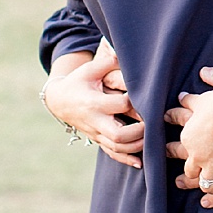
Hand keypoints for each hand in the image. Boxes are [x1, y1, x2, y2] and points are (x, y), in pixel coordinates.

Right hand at [42, 42, 143, 166]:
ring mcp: (95, 132)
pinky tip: (141, 163)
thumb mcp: (90, 69)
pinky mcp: (97, 139)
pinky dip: (126, 159)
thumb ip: (107, 62)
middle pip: (117, 134)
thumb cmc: (79, 81)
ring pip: (116, 147)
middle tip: (153, 123)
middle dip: (139, 132)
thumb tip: (122, 49)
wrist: (59, 100)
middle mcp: (94, 120)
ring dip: (136, 146)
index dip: (135, 103)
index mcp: (94, 102)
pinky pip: (112, 154)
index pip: (119, 105)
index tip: (149, 98)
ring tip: (152, 138)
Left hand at [168, 65, 212, 202]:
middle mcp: (198, 152)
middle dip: (185, 175)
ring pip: (206, 181)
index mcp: (190, 136)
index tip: (169, 149)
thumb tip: (203, 72)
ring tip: (204, 193)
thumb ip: (208, 84)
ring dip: (205, 187)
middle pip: (189, 168)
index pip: (178, 144)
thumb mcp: (209, 92)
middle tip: (179, 180)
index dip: (172, 147)